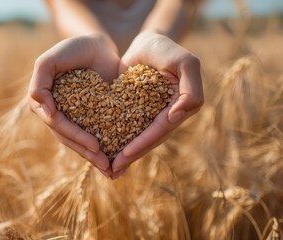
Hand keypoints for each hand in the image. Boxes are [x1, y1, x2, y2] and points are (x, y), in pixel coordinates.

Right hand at [28, 34, 118, 175]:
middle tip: (106, 165)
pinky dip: (106, 147)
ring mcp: (74, 118)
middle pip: (70, 138)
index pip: (58, 125)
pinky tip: (117, 161)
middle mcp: (57, 114)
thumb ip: (39, 83)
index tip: (95, 145)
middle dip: (87, 153)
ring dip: (95, 157)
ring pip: (81, 141)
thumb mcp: (49, 60)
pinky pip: (96, 134)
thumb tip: (44, 112)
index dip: (75, 136)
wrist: (97, 45)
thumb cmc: (72, 49)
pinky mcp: (91, 118)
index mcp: (45, 104)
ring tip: (111, 170)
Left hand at [110, 31, 203, 177]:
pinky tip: (107, 154)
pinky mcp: (138, 111)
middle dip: (131, 155)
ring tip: (108, 170)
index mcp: (182, 107)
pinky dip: (119, 141)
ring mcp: (154, 114)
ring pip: (139, 138)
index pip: (161, 129)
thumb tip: (176, 116)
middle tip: (111, 171)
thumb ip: (190, 89)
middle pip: (149, 139)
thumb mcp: (185, 62)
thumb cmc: (166, 48)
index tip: (123, 155)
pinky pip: (129, 128)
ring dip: (125, 155)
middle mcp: (169, 114)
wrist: (147, 41)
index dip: (143, 143)